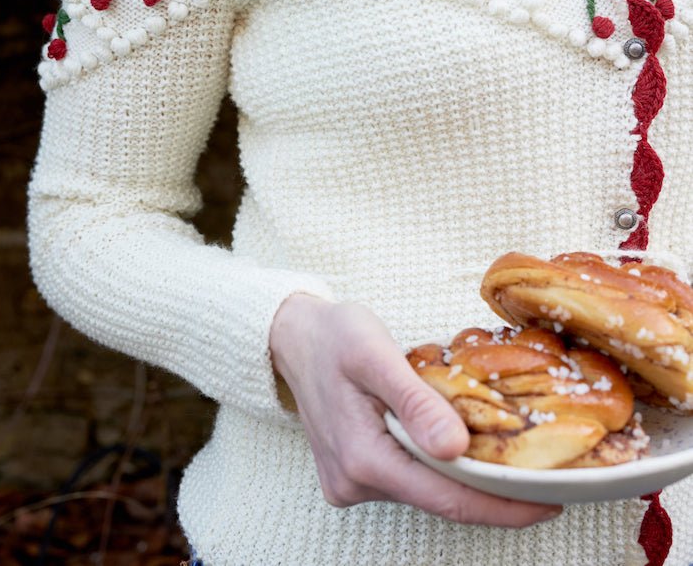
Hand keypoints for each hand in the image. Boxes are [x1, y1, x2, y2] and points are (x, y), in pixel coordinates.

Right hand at [269, 295, 561, 526]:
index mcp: (363, 458)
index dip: (504, 506)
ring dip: (467, 475)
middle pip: (442, 500)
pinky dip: (441, 466)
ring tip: (512, 455)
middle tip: (548, 480)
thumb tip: (456, 448)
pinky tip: (464, 445)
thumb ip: (414, 399)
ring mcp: (352, 484)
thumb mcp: (373, 352)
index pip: (448, 499)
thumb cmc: (333, 335)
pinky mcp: (354, 476)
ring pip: (427, 490)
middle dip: (495, 494)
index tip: (551, 503)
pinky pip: (410, 479)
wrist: (292, 337)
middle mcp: (355, 483)